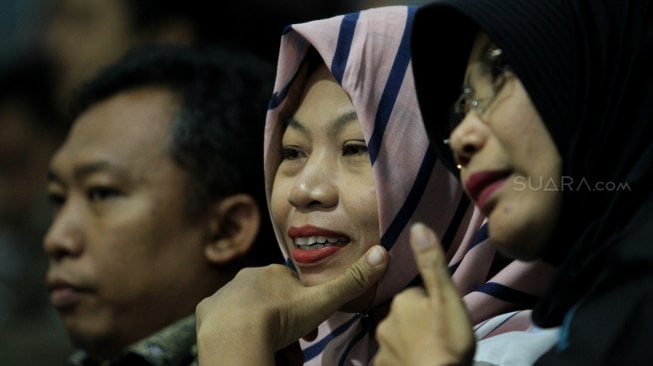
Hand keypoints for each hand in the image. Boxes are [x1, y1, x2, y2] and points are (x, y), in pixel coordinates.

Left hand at [196, 245, 388, 364]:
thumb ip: (352, 281)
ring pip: (251, 314)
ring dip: (264, 333)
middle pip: (273, 303)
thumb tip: (384, 250)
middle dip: (286, 326)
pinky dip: (236, 333)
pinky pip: (224, 321)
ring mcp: (225, 293)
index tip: (311, 333)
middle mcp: (248, 277)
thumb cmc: (281, 317)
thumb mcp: (322, 302)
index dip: (306, 312)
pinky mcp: (207, 310)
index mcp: (274, 272)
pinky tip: (245, 346)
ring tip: (273, 354)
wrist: (236, 335)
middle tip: (294, 348)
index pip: (294, 290)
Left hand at [375, 223, 474, 365]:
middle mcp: (385, 320)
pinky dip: (404, 358)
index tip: (442, 312)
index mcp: (401, 300)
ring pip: (398, 336)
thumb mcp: (446, 297)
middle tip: (439, 332)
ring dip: (411, 339)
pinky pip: (393, 357)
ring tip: (431, 347)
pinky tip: (418, 360)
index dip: (429, 302)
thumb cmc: (446, 339)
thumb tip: (417, 226)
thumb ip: (431, 263)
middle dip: (418, 320)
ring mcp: (382, 346)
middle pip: (405, 314)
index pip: (414, 294)